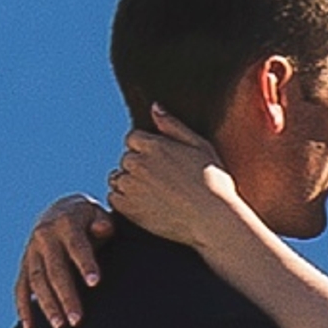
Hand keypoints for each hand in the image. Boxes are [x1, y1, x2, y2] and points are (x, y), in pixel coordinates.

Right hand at [15, 197, 105, 327]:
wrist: (60, 211)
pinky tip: (30, 327)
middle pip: (55, 270)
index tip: (95, 283)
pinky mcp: (25, 265)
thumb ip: (102, 223)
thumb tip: (103, 229)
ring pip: (37, 281)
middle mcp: (45, 237)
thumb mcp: (98, 214)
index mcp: (66, 224)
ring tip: (60, 327)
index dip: (85, 263)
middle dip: (66, 296)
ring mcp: (32, 252)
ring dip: (47, 305)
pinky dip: (23, 307)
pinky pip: (21, 287)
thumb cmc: (88, 219)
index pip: (77, 246)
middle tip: (77, 320)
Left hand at [105, 112, 245, 256]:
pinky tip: (146, 206)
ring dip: (130, 184)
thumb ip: (173, 126)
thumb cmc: (214, 183)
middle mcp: (138, 163)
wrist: (213, 220)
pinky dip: (124, 201)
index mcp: (155, 145)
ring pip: (118, 178)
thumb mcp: (200, 146)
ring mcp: (131, 186)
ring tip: (154, 195)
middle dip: (138, 167)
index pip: (133, 138)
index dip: (146, 150)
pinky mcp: (127, 208)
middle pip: (126, 159)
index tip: (161, 164)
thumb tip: (154, 107)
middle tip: (162, 182)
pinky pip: (113, 198)